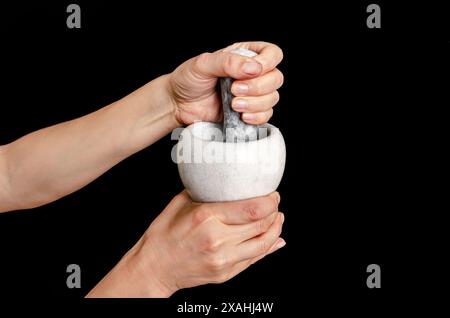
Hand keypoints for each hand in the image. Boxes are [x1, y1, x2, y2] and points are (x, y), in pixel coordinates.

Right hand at [87, 190, 285, 296]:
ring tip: (277, 218)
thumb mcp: (180, 203)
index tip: (272, 194)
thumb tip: (225, 181)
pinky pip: (254, 259)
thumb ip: (205, 191)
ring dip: (275, 229)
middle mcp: (218, 239)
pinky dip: (268, 247)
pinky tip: (274, 238)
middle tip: (274, 203)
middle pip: (262, 225)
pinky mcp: (225, 273)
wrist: (154, 267)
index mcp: (206, 217)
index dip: (270, 201)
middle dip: (274, 212)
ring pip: (263, 244)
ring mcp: (223, 260)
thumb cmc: (163, 234)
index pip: (253, 209)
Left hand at [168, 42, 283, 125]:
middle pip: (276, 78)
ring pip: (272, 98)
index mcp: (244, 56)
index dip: (268, 62)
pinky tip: (242, 116)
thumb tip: (254, 68)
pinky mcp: (249, 112)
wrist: (178, 104)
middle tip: (234, 91)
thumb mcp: (203, 64)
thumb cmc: (188, 80)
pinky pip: (266, 116)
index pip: (273, 54)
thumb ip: (227, 62)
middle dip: (258, 87)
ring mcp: (252, 95)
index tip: (252, 71)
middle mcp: (252, 74)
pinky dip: (257, 117)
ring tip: (233, 104)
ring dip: (255, 103)